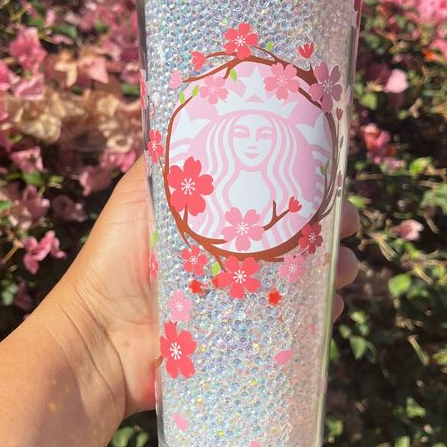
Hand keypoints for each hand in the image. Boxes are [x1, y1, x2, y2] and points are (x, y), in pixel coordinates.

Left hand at [53, 162, 359, 417]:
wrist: (99, 338)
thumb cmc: (113, 260)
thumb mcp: (141, 195)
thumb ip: (170, 160)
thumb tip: (198, 109)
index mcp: (216, 220)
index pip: (270, 195)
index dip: (304, 186)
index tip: (330, 177)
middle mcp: (235, 256)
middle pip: (297, 236)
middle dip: (331, 229)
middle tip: (347, 225)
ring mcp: (243, 298)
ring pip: (304, 280)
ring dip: (333, 272)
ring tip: (343, 270)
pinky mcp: (246, 337)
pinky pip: (293, 325)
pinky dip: (318, 317)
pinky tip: (330, 309)